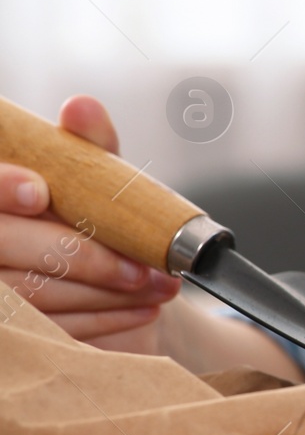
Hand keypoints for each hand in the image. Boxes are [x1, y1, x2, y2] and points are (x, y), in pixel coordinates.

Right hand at [0, 96, 182, 348]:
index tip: (38, 190)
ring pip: (33, 292)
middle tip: (143, 267)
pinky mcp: (16, 328)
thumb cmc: (95, 222)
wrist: (113, 282)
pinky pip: (51, 327)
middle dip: (85, 257)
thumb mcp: (98, 179)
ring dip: (106, 293)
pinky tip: (143, 308)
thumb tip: (82, 106)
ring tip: (160, 286)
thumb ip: (88, 145)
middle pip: (6, 245)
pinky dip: (105, 318)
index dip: (0, 186)